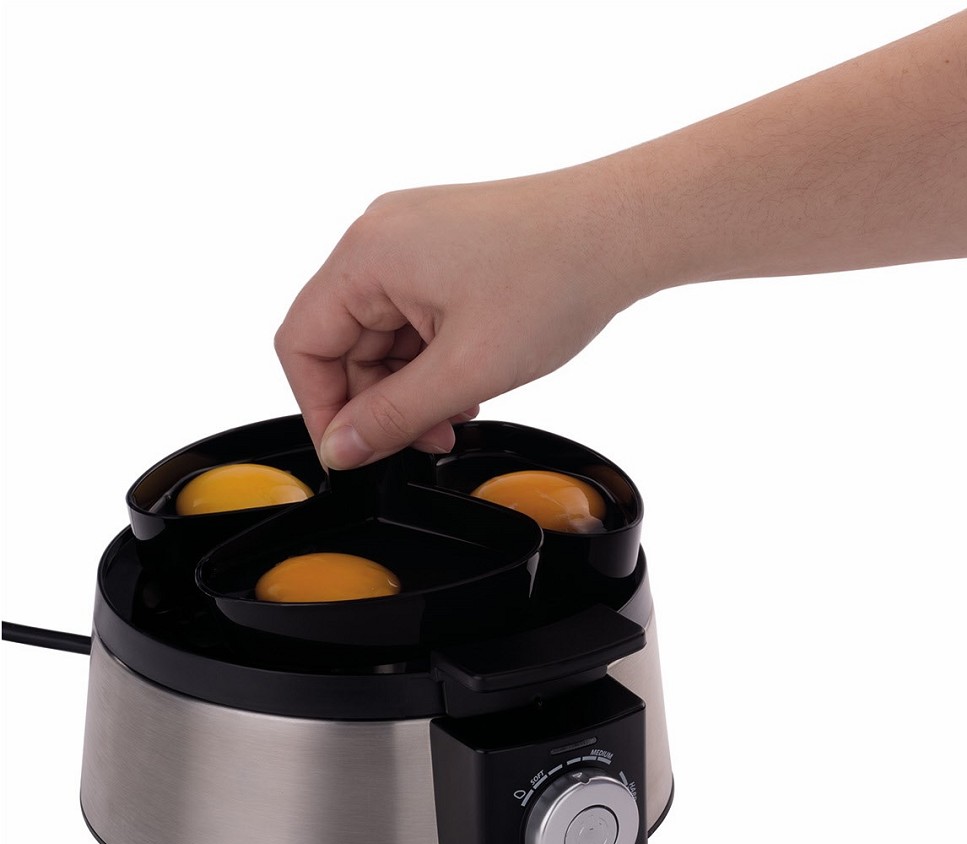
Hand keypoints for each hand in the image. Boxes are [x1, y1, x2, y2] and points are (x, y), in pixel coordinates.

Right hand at [275, 167, 638, 468]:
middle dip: (382, 401)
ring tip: (460, 410)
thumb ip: (393, 417)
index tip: (353, 450)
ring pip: (383, 334)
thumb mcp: (466, 370)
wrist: (623, 228)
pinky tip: (469, 380)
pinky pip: (414, 314)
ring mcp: (414, 238)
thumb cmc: (556, 278)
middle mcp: (380, 237)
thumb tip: (342, 449)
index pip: (302, 343)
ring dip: (413, 384)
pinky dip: (433, 356)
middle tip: (429, 437)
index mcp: (367, 255)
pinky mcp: (444, 246)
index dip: (320, 408)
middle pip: (344, 342)